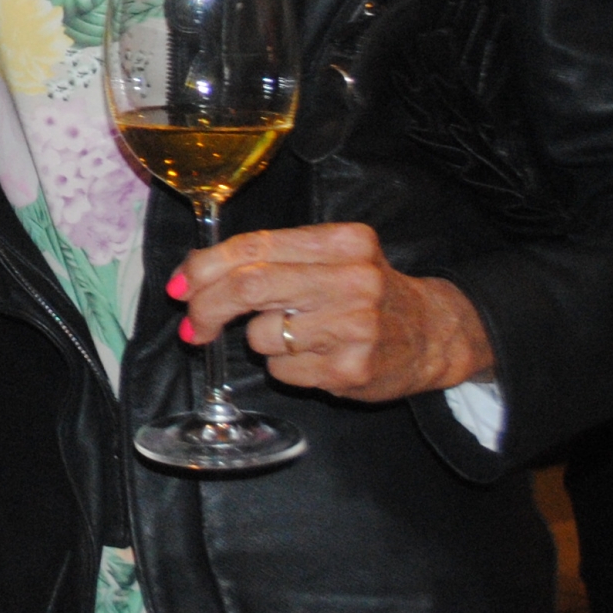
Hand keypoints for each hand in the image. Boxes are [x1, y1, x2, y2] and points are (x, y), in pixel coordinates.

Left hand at [174, 222, 495, 401]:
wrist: (433, 334)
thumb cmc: (364, 293)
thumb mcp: (329, 259)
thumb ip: (268, 259)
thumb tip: (191, 277)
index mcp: (342, 241)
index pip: (253, 248)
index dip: (204, 268)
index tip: (179, 287)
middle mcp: (353, 278)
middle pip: (249, 288)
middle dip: (207, 308)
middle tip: (194, 327)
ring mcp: (356, 326)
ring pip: (262, 336)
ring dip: (262, 342)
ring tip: (299, 337)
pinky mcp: (354, 369)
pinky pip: (282, 371)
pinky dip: (285, 368)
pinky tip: (317, 358)